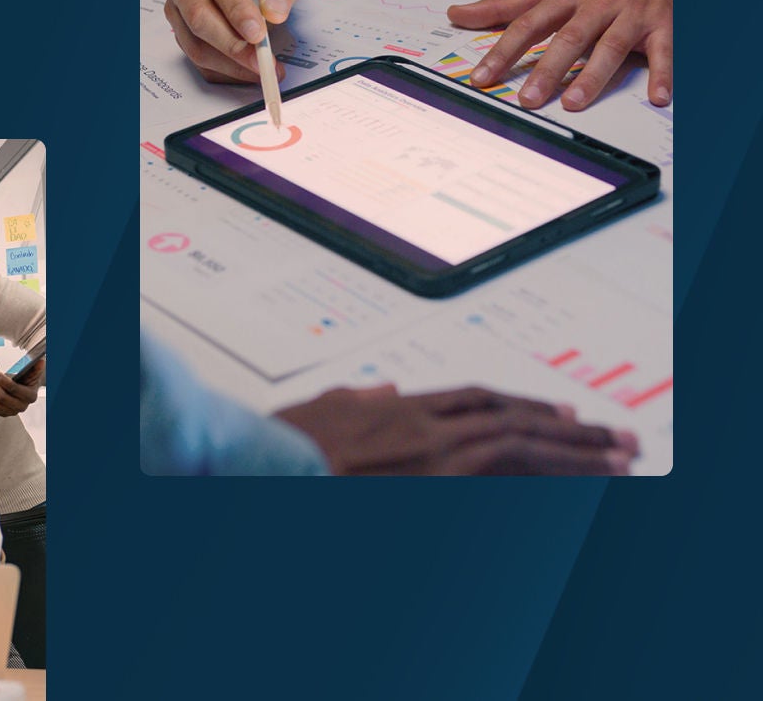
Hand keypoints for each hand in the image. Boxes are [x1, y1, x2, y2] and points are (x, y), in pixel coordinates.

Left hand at [0, 361, 42, 417]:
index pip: (13, 389)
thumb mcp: (32, 373)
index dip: (3, 380)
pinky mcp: (1, 413)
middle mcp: (21, 407)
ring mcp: (10, 412)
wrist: (24, 389)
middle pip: (2, 398)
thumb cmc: (27, 381)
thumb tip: (40, 362)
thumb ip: (35, 368)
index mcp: (30, 396)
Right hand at [163, 0, 307, 82]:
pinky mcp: (181, 31)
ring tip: (259, 70)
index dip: (237, 11)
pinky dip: (223, 70)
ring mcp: (179, 8)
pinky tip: (246, 71)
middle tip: (259, 61)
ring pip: (195, 44)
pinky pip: (197, 58)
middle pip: (199, 17)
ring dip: (228, 63)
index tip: (258, 34)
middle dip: (231, 44)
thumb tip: (274, 11)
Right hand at [272, 384, 639, 475]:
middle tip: (619, 439)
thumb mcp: (318, 409)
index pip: (480, 402)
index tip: (562, 414)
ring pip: (521, 450)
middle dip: (572, 432)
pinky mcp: (431, 491)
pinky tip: (574, 492)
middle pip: (515, 423)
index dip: (527, 407)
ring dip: (576, 456)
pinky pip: (503, 485)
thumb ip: (356, 400)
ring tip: (619, 462)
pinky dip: (541, 486)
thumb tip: (383, 392)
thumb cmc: (281, 444)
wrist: (264, 467)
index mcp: (400, 410)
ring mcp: (431, 462)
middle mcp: (425, 431)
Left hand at [447, 0, 671, 110]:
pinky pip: (664, 51)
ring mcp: (630, 15)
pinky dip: (663, 73)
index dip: (502, 52)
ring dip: (593, 75)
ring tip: (573, 102)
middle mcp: (596, 5)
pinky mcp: (663, 25)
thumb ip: (502, 6)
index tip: (481, 78)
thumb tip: (455, 13)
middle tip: (527, 99)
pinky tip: (657, 95)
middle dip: (547, 69)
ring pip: (610, 46)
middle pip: (568, 38)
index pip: (527, 25)